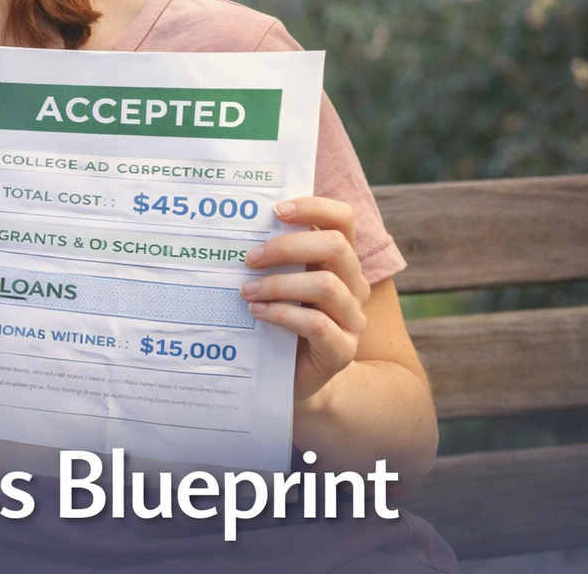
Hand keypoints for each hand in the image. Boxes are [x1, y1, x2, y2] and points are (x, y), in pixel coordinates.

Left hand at [241, 196, 368, 402]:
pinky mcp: (342, 350)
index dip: (314, 207)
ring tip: (247, 291)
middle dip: (287, 247)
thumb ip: (271, 258)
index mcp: (339, 261)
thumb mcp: (278, 283)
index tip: (276, 210)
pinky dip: (283, 314)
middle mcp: (353, 285)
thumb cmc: (279, 320)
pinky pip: (317, 324)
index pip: (342, 220)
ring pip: (326, 286)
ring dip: (279, 284)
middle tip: (250, 259)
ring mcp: (352, 319)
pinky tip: (258, 313)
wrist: (292, 379)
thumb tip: (234, 228)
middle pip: (336, 247)